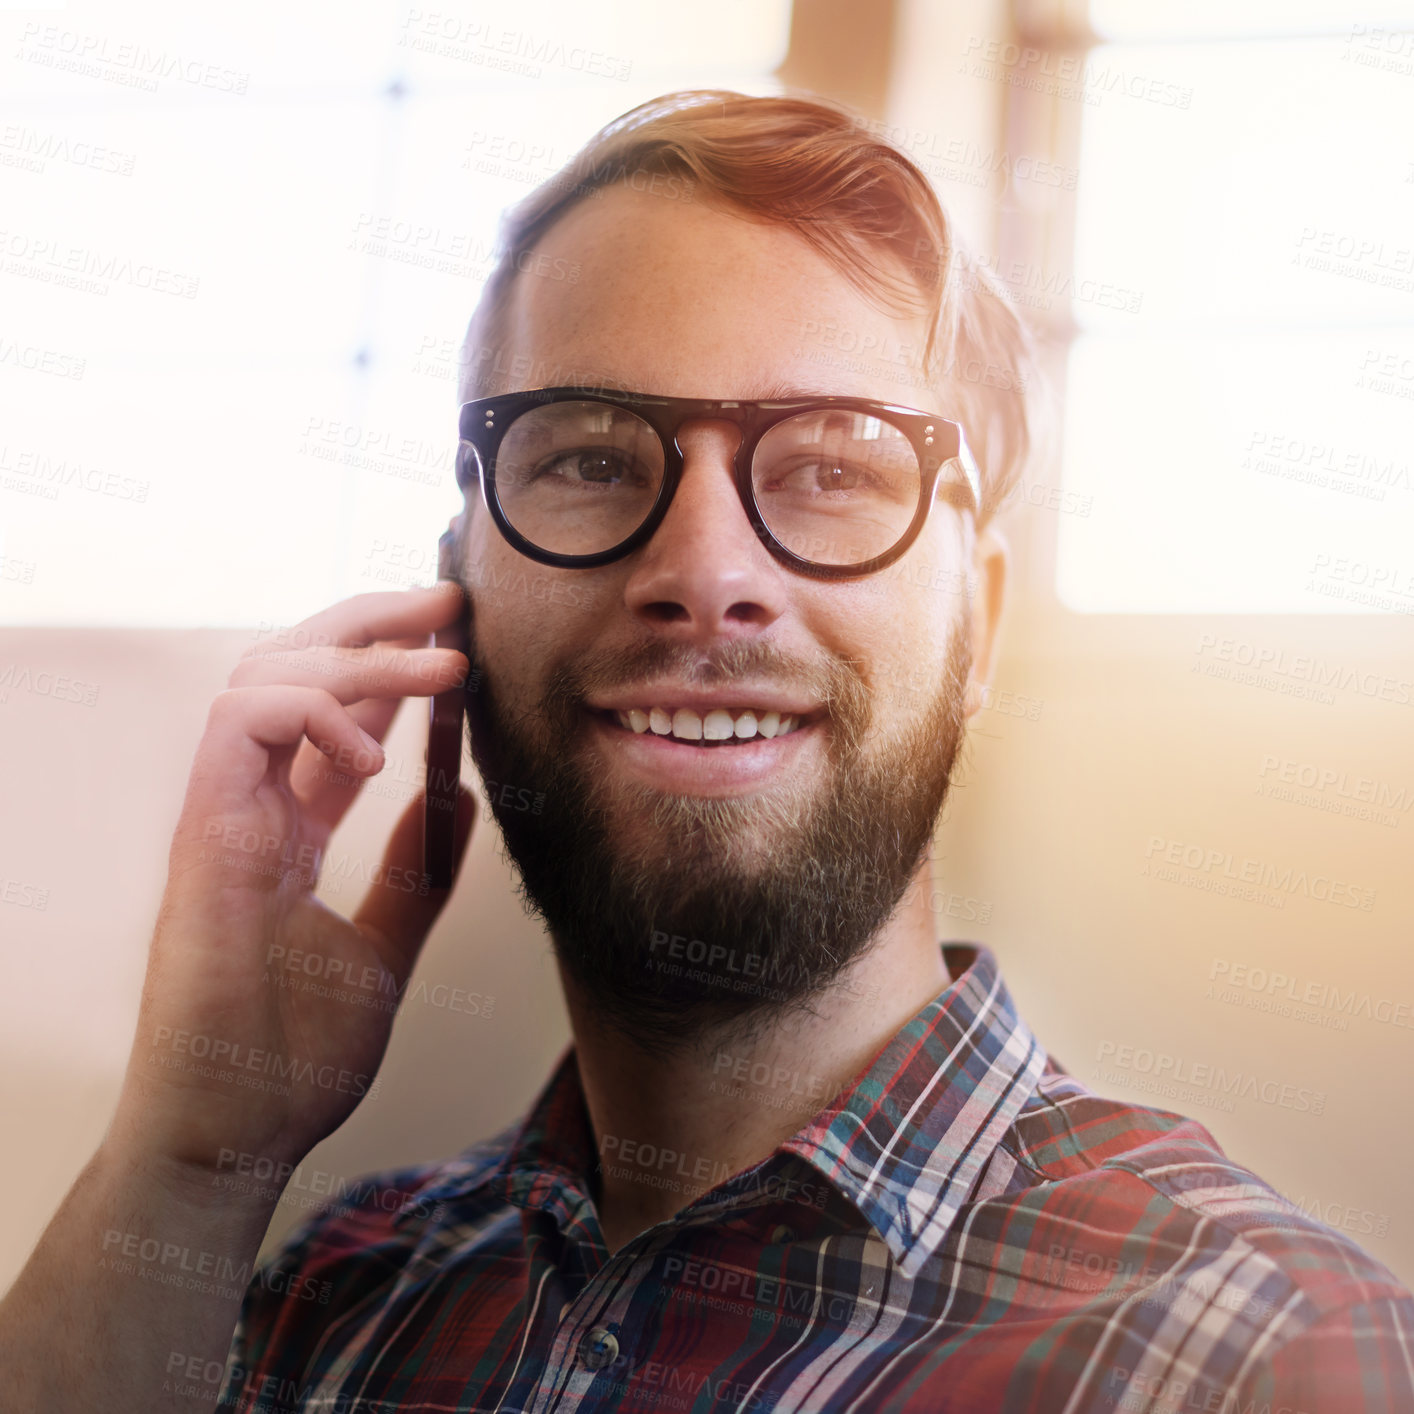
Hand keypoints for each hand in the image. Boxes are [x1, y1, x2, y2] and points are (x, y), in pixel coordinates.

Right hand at [108, 582, 475, 1188]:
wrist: (240, 1134)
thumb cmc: (294, 1055)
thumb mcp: (386, 946)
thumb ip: (416, 869)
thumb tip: (453, 792)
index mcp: (285, 830)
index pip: (333, 719)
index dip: (391, 669)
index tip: (457, 640)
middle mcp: (249, 807)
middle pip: (292, 672)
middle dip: (371, 623)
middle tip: (449, 602)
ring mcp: (220, 815)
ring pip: (262, 676)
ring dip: (357, 654)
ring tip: (441, 664)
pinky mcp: (202, 833)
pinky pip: (237, 724)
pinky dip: (309, 711)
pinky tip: (373, 749)